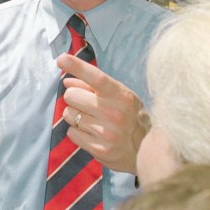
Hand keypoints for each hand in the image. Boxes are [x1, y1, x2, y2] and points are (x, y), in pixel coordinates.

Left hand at [57, 54, 147, 173]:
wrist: (148, 150)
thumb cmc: (130, 116)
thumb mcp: (119, 96)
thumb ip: (92, 86)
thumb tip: (66, 82)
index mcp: (121, 95)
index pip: (96, 78)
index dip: (77, 67)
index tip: (61, 59)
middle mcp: (114, 113)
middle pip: (72, 95)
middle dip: (74, 97)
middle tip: (86, 104)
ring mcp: (107, 132)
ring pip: (69, 114)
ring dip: (75, 115)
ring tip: (92, 120)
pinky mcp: (100, 149)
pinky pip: (71, 133)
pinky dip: (77, 132)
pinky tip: (91, 133)